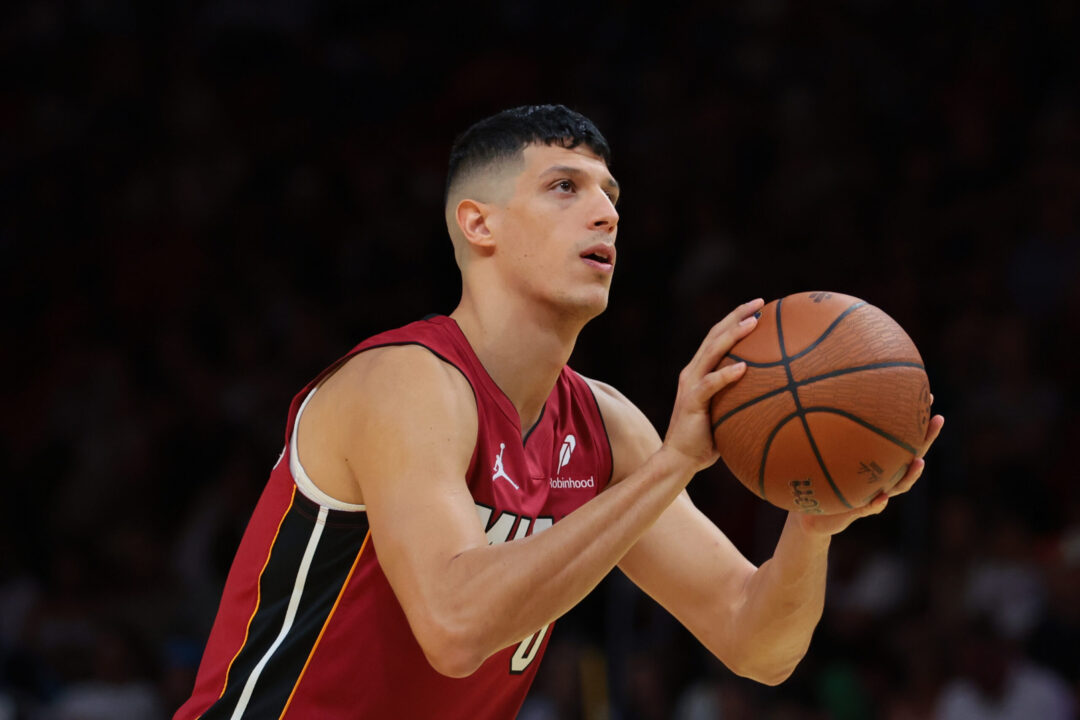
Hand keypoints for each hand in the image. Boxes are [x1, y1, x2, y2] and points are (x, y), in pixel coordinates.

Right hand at [662, 298, 764, 472]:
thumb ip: (742, 399)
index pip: (717, 337)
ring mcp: (690, 385)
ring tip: (753, 323)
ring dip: (732, 335)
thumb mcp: (727, 413)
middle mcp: (693, 372)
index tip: (759, 307)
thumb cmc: (707, 440)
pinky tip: (744, 367)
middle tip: (760, 303)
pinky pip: (710, 385)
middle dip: (737, 315)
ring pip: (712, 352)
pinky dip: (726, 374)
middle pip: (714, 335)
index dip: (736, 319)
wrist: (679, 459)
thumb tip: (778, 396)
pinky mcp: (691, 402)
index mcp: (700, 371)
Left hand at [795, 411, 944, 535]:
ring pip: (899, 485)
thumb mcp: (823, 452)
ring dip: (911, 474)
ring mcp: (874, 493)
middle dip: (927, 438)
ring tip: (919, 462)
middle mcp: (883, 476)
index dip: (914, 420)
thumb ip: (828, 433)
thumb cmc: (822, 476)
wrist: (813, 513)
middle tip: (939, 419)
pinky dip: (877, 503)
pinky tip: (881, 498)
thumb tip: (824, 393)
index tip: (927, 397)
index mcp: (879, 462)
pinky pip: (870, 507)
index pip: (902, 438)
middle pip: (912, 456)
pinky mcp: (859, 510)